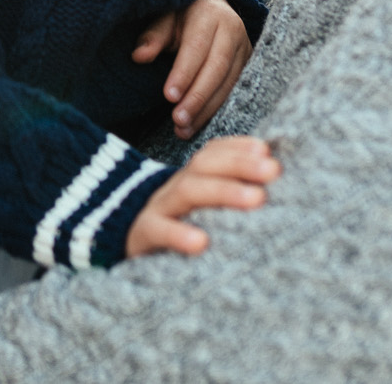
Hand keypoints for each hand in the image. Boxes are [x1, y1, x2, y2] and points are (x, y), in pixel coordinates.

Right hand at [123, 136, 278, 258]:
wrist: (117, 238)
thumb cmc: (174, 225)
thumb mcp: (197, 205)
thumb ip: (226, 192)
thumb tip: (271, 178)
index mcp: (191, 178)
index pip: (213, 153)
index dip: (238, 148)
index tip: (267, 150)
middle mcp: (175, 186)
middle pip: (204, 165)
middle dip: (240, 164)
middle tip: (274, 170)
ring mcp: (158, 207)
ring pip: (188, 191)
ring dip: (223, 191)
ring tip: (256, 199)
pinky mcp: (143, 232)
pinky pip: (159, 230)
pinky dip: (178, 234)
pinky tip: (201, 243)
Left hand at [131, 0, 252, 139]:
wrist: (211, 9)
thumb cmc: (181, 17)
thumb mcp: (165, 19)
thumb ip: (153, 37)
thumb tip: (139, 56)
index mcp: (210, 13)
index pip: (197, 47)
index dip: (184, 73)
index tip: (169, 96)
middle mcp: (232, 30)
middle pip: (216, 69)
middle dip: (197, 98)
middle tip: (178, 119)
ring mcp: (244, 49)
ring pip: (228, 84)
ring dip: (206, 110)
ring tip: (184, 129)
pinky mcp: (249, 66)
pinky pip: (234, 92)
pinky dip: (216, 110)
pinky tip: (199, 125)